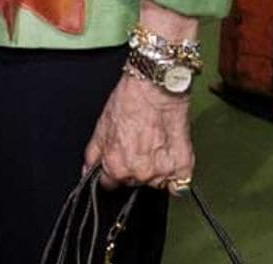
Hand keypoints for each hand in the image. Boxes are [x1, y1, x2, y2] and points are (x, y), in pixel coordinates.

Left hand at [83, 73, 193, 190]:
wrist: (155, 89)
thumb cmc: (129, 103)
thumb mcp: (101, 128)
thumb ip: (94, 154)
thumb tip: (87, 170)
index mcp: (116, 167)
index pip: (110, 183)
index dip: (112, 171)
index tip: (118, 161)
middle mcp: (139, 174)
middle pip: (134, 181)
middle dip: (134, 168)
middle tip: (138, 145)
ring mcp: (163, 173)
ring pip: (156, 182)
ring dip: (155, 169)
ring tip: (155, 144)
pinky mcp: (184, 168)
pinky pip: (178, 182)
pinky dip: (175, 172)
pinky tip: (168, 152)